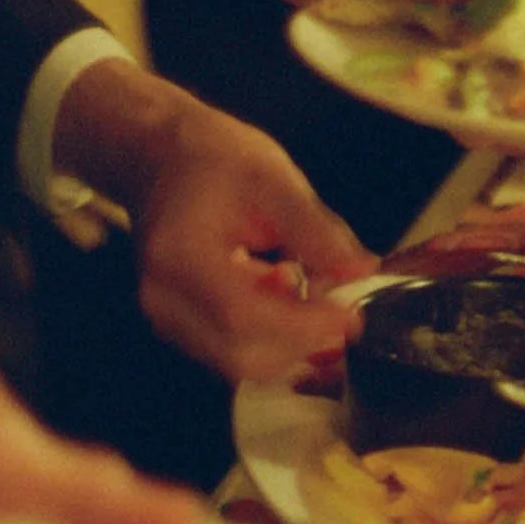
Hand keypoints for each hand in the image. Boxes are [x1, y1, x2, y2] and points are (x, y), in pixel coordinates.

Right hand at [54, 66, 374, 385]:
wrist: (162, 159)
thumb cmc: (214, 160)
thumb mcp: (273, 179)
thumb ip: (316, 231)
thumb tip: (362, 272)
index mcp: (178, 256)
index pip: (241, 314)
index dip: (302, 326)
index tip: (351, 316)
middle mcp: (162, 299)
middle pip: (241, 355)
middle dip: (303, 342)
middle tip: (344, 309)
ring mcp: (166, 319)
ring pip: (241, 363)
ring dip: (289, 341)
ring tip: (304, 286)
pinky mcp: (181, 328)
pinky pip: (233, 352)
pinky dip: (271, 336)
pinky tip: (280, 291)